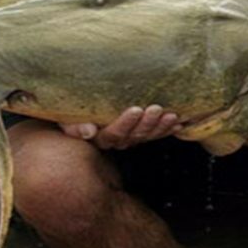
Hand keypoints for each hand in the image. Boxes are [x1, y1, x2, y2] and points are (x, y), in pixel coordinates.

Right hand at [60, 105, 183, 150]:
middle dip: (147, 123)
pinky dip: (169, 129)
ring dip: (161, 127)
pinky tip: (180, 123)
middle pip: (134, 136)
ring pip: (148, 136)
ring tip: (172, 115)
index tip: (136, 109)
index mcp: (99, 137)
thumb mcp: (67, 116)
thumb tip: (88, 132)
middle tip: (156, 108)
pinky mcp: (142, 133)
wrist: (80, 106)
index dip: (125, 123)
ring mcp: (131, 138)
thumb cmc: (74, 108)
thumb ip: (73, 125)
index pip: (113, 133)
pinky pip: (157, 135)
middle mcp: (116, 140)